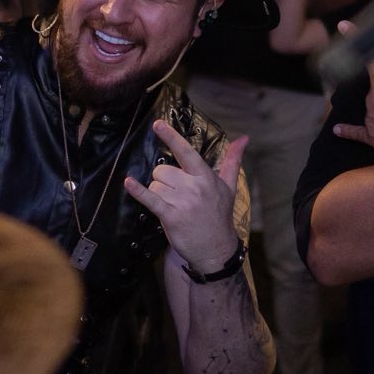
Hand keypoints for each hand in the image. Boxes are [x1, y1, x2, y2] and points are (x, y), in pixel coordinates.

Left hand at [123, 121, 245, 277]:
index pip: (186, 152)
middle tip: (177, 196)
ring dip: (159, 194)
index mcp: (205, 177)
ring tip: (174, 206)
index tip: (157, 124)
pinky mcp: (171, 216)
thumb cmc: (219, 215)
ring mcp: (182, 202)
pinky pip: (150, 199)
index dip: (171, 137)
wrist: (216, 249)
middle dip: (164, 181)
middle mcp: (194, 187)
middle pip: (162, 170)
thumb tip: (244, 138)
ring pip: (155, 185)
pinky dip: (138, 191)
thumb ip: (232, 160)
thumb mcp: (229, 187)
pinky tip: (128, 183)